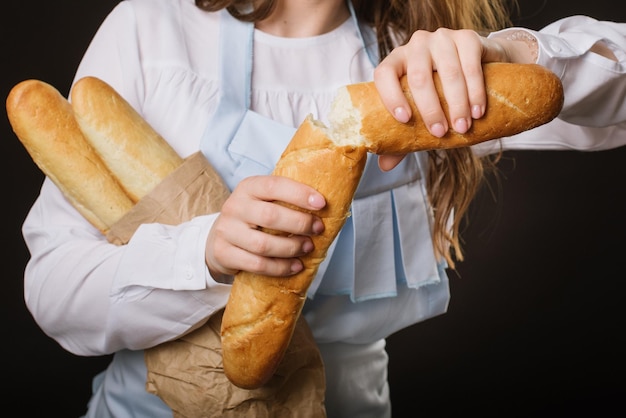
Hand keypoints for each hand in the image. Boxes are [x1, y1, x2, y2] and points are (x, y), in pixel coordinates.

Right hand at [205, 175, 325, 277]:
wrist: (219, 239)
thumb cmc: (252, 218)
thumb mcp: (263, 201)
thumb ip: (285, 200)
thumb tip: (323, 207)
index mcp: (248, 187)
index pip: (274, 186)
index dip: (299, 194)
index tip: (321, 204)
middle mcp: (234, 206)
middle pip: (270, 216)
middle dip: (300, 224)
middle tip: (318, 229)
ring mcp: (226, 231)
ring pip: (264, 244)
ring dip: (292, 248)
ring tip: (308, 248)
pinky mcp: (224, 253)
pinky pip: (257, 264)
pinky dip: (280, 268)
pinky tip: (295, 266)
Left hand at [375, 28, 535, 170]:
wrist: (478, 66)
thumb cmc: (441, 93)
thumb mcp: (421, 112)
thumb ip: (402, 136)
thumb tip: (384, 166)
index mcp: (396, 61)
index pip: (384, 74)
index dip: (391, 96)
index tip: (405, 120)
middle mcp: (416, 45)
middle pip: (419, 77)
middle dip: (431, 109)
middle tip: (441, 133)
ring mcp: (442, 38)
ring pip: (447, 72)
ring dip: (456, 103)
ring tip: (462, 126)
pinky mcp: (468, 36)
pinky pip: (471, 64)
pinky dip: (475, 90)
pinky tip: (477, 110)